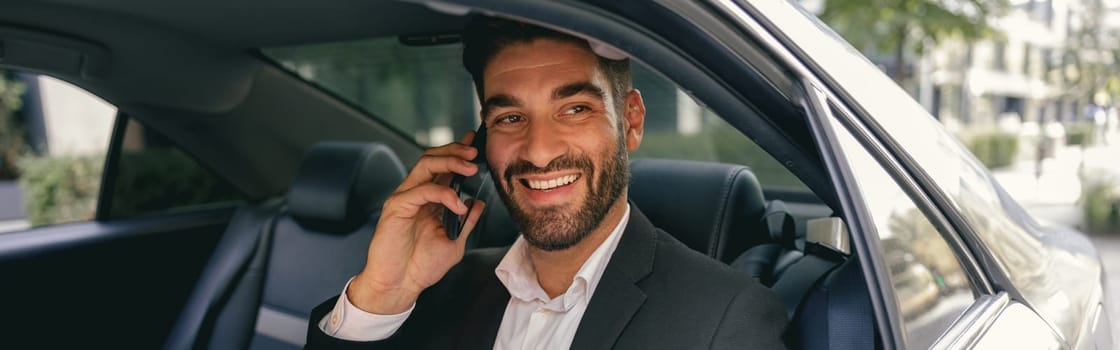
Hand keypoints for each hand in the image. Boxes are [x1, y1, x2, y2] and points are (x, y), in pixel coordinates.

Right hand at [347, 131, 486, 314]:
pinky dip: (443, 193)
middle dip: (455, 151)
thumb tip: (478, 203)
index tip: (476, 145)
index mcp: (429, 200)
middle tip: (474, 152)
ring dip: (450, 162)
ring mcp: (405, 198)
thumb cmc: (420, 267)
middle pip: (432, 158)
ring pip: (425, 165)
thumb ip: (466, 222)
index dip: (458, 153)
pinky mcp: (396, 207)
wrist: (400, 285)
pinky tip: (457, 204)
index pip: (442, 167)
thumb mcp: (454, 242)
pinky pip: (421, 190)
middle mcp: (415, 194)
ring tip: (470, 168)